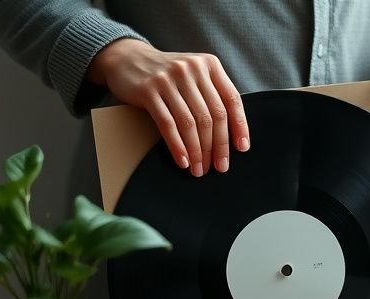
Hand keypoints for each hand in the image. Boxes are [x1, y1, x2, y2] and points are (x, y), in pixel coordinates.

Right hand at [88, 39, 249, 175]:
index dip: (239, 127)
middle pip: (212, 116)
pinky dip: (177, 146)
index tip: (241, 149)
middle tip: (218, 167)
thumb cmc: (167, 73)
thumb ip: (212, 93)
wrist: (128, 57)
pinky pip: (168, 124)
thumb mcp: (194, 74)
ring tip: (199, 169)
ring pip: (191, 123)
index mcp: (209, 65)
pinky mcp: (149, 90)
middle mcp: (192, 69)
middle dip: (218, 146)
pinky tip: (183, 161)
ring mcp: (169, 79)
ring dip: (197, 151)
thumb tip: (232, 133)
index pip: (232, 100)